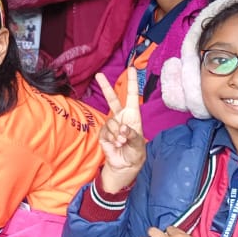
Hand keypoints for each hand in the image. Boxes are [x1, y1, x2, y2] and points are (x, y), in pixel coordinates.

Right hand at [95, 69, 145, 189]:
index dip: (132, 83)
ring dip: (117, 133)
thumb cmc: (135, 154)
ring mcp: (111, 125)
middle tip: (99, 75)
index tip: (132, 69)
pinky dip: (112, 138)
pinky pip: (106, 132)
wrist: (123, 167)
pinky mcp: (103, 134)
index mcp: (133, 117)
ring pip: (111, 122)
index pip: (132, 97)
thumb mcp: (139, 146)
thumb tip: (123, 129)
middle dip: (106, 87)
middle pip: (113, 100)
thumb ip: (132, 136)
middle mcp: (121, 118)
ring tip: (122, 142)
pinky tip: (116, 144)